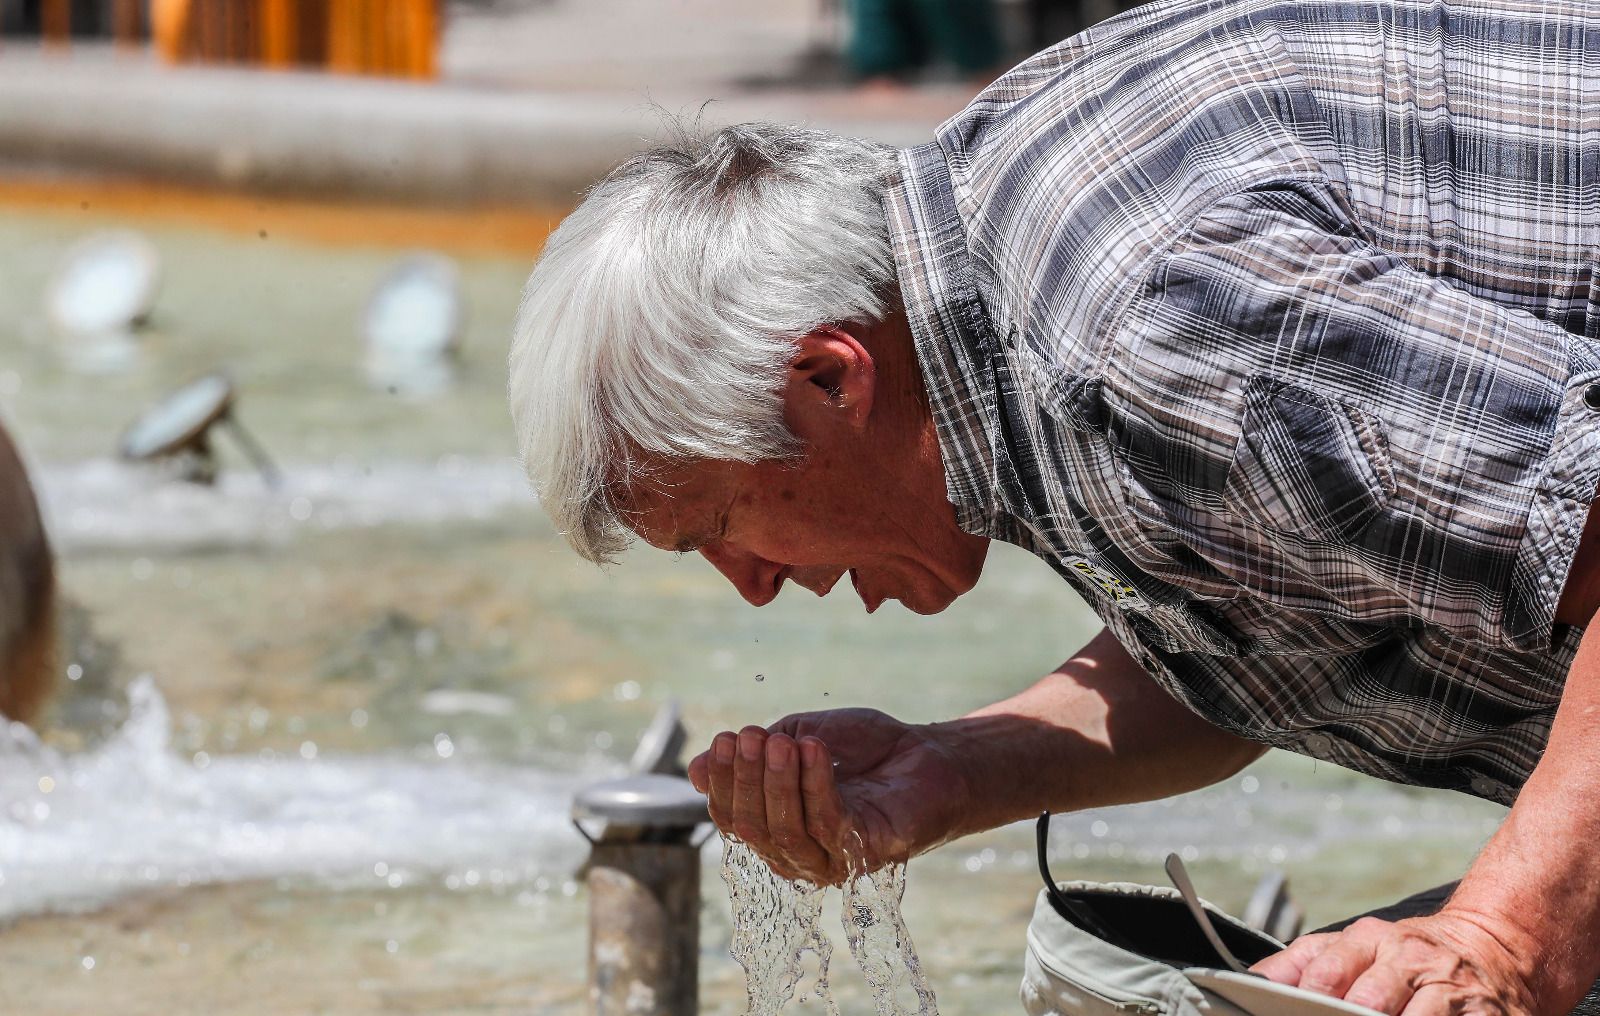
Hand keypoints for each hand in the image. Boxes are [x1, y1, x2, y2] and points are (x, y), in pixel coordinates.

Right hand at [686, 708, 969, 884]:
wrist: (928, 754)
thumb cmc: (863, 748)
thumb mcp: (795, 740)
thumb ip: (753, 758)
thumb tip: (693, 771)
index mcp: (775, 830)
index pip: (733, 818)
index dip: (723, 781)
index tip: (726, 738)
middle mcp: (797, 855)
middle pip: (753, 827)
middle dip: (746, 779)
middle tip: (752, 735)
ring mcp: (829, 860)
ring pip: (785, 831)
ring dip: (778, 782)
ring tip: (781, 740)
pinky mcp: (863, 853)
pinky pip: (827, 823)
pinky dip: (815, 784)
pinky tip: (813, 749)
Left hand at [1251, 911, 1539, 1015]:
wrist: (1490, 946)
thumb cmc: (1406, 954)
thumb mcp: (1354, 945)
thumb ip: (1303, 960)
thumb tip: (1255, 979)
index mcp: (1369, 939)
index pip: (1324, 972)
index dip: (1303, 1002)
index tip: (1282, 1014)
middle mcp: (1409, 959)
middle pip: (1367, 1002)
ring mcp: (1449, 988)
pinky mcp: (1487, 1015)